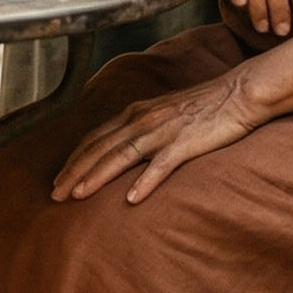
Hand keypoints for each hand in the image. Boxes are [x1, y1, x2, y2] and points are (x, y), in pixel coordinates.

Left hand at [52, 70, 265, 203]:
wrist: (239, 93)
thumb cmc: (203, 107)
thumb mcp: (163, 115)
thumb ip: (141, 129)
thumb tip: (122, 148)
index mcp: (135, 113)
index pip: (95, 138)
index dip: (74, 160)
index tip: (57, 180)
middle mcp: (142, 120)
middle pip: (100, 148)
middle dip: (74, 172)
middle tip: (54, 196)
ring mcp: (163, 131)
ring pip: (121, 156)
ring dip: (96, 177)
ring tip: (77, 196)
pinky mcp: (185, 143)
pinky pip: (162, 165)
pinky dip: (145, 181)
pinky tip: (132, 199)